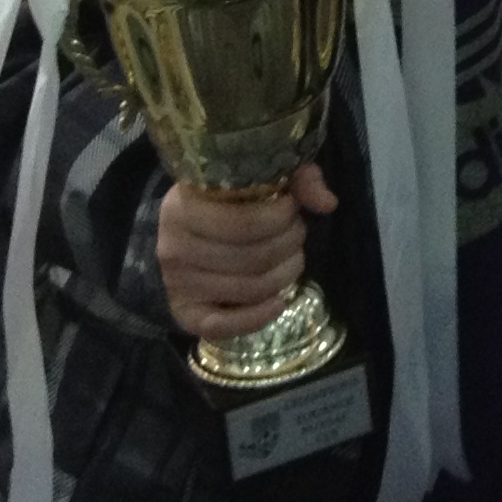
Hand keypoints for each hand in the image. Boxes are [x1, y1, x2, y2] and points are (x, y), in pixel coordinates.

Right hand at [157, 166, 341, 341]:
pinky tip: (279, 302)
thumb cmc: (224, 198)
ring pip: (248, 288)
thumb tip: (328, 203)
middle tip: (297, 233)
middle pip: (251, 258)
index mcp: (182, 206)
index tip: (292, 208)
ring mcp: (176, 283)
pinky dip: (257, 317)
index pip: (242, 223)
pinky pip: (223, 326)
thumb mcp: (255, 175)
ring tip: (292, 257)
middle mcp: (173, 247)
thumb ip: (296, 178)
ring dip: (285, 274)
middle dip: (289, 243)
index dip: (280, 217)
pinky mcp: (185, 313)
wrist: (185, 231)